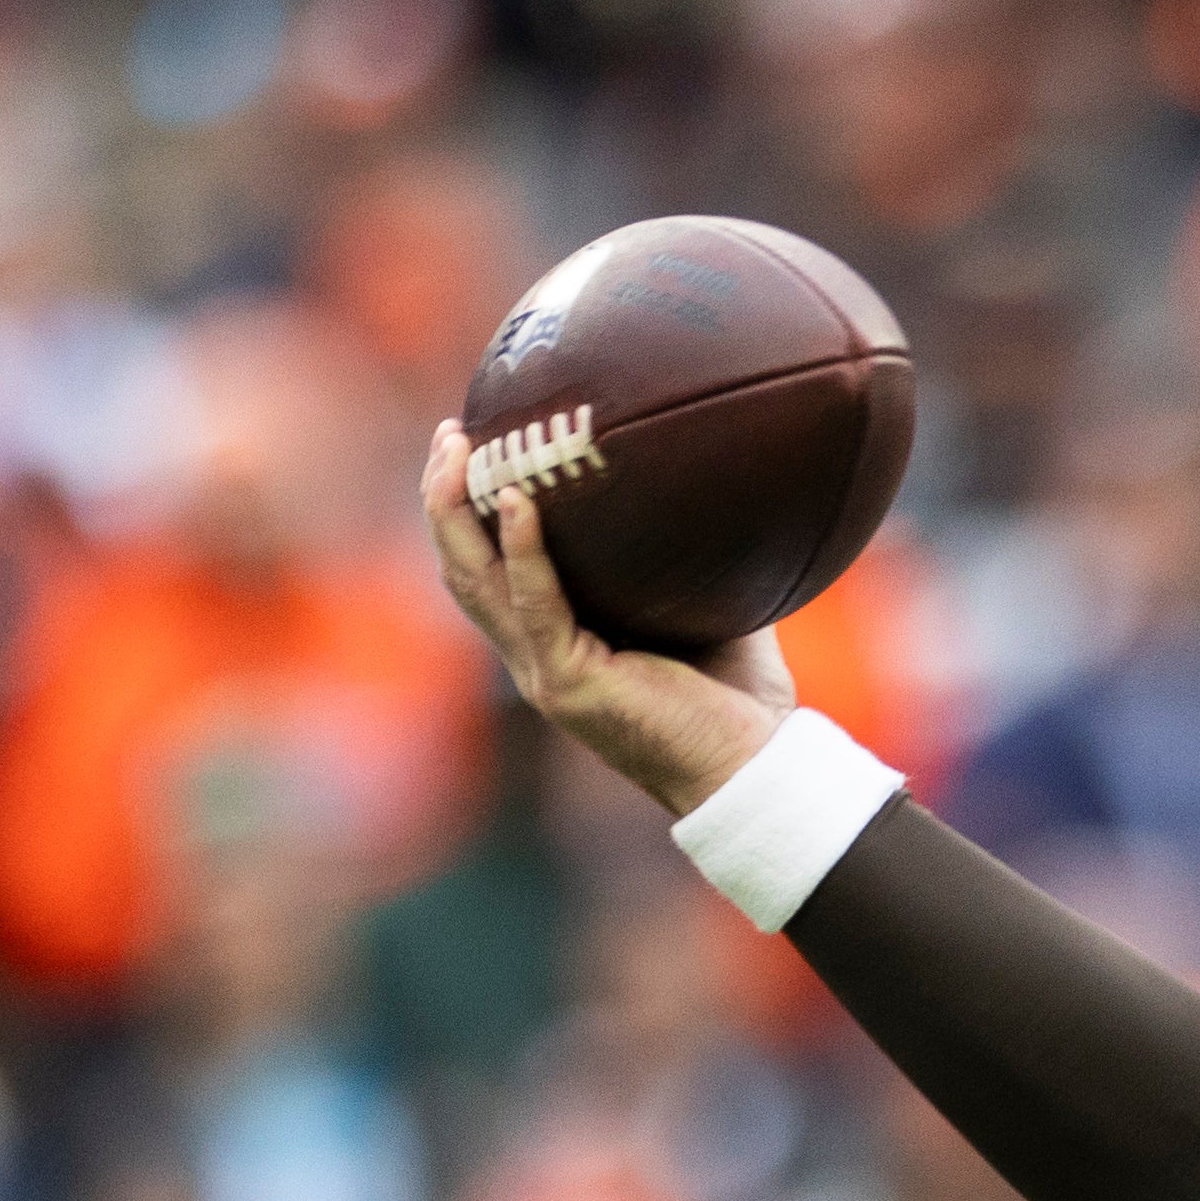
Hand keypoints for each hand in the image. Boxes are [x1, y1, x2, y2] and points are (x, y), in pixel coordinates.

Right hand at [420, 418, 794, 818]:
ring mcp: (545, 671)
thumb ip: (693, 558)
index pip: (493, 571)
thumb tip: (719, 485)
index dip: (471, 512)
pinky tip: (517, 501)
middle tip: (451, 433)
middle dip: (445, 497)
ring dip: (458, 511)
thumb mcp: (711, 609)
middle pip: (463, 567)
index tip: (475, 444)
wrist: (754, 768)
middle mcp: (537, 655)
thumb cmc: (741, 698)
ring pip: (475, 581)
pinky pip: (534, 604)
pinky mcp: (568, 683)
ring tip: (460, 448)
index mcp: (559, 641)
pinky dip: (522, 551)